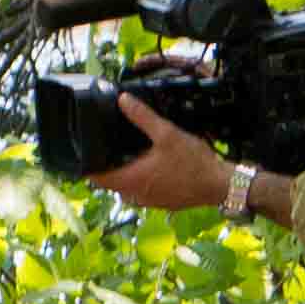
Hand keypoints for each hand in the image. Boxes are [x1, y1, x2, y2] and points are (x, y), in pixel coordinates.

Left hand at [96, 97, 230, 215]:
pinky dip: (140, 181)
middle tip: (106, 147)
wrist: (220, 185)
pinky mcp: (162, 203)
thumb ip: (142, 117)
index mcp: (132, 180)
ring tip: (126, 155)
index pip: (97, 179)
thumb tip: (123, 100)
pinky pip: (142, 193)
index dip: (88, 167)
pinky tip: (150, 166)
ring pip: (127, 189)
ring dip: (124, 174)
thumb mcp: (167, 134)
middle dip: (107, 167)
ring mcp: (149, 202)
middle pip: (111, 183)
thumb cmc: (194, 162)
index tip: (85, 153)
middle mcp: (136, 195)